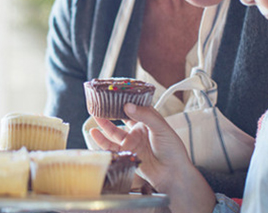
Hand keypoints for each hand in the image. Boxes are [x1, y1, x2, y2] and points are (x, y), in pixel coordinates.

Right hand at [90, 103, 215, 212]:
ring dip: (104, 124)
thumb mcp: (161, 128)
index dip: (124, 100)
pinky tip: (94, 132)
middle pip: (122, 118)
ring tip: (94, 115)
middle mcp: (139, 130)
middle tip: (100, 103)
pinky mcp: (126, 153)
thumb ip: (145, 116)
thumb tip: (128, 105)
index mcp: (149, 121)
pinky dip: (101, 139)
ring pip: (114, 131)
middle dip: (111, 111)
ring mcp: (132, 142)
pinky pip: (111, 146)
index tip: (114, 93)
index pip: (135, 107)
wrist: (173, 174)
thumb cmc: (173, 150)